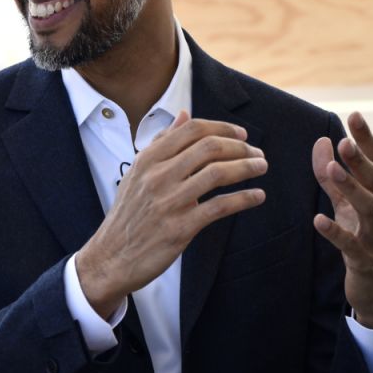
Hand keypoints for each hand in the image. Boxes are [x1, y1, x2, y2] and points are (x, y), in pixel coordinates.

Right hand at [75, 111, 267, 318]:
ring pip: (217, 173)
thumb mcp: (137, 173)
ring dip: (246, 167)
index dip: (222, 128)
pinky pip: (219, 206)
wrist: (111, 257)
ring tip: (262, 167)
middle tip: (257, 153)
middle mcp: (158, 176)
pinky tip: (258, 196)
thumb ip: (162, 142)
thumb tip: (184, 114)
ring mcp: (169, 202)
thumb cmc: (128, 214)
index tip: (242, 135)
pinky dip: (244, 199)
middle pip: (209, 148)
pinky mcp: (180, 228)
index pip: (192, 130)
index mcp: (148, 159)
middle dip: (240, 147)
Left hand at [311, 112, 372, 328]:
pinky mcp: (365, 260)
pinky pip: (351, 245)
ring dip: (351, 188)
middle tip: (345, 141)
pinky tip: (318, 220)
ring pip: (369, 209)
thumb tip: (323, 140)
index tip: (355, 114)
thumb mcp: (346, 205)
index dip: (366, 139)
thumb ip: (332, 175)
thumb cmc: (363, 239)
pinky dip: (335, 232)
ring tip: (333, 170)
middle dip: (360, 160)